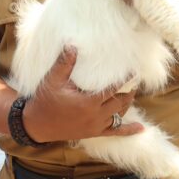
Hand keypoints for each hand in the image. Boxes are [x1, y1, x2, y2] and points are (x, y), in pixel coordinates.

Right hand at [22, 48, 143, 142]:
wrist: (37, 125)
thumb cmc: (45, 101)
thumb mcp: (53, 80)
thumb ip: (64, 63)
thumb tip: (73, 46)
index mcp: (88, 103)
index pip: (113, 89)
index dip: (125, 80)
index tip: (134, 72)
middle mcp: (95, 116)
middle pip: (120, 102)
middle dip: (129, 91)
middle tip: (135, 81)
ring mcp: (95, 126)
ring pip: (119, 115)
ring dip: (127, 104)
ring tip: (133, 93)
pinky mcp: (93, 132)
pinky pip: (115, 132)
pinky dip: (128, 130)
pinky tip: (140, 129)